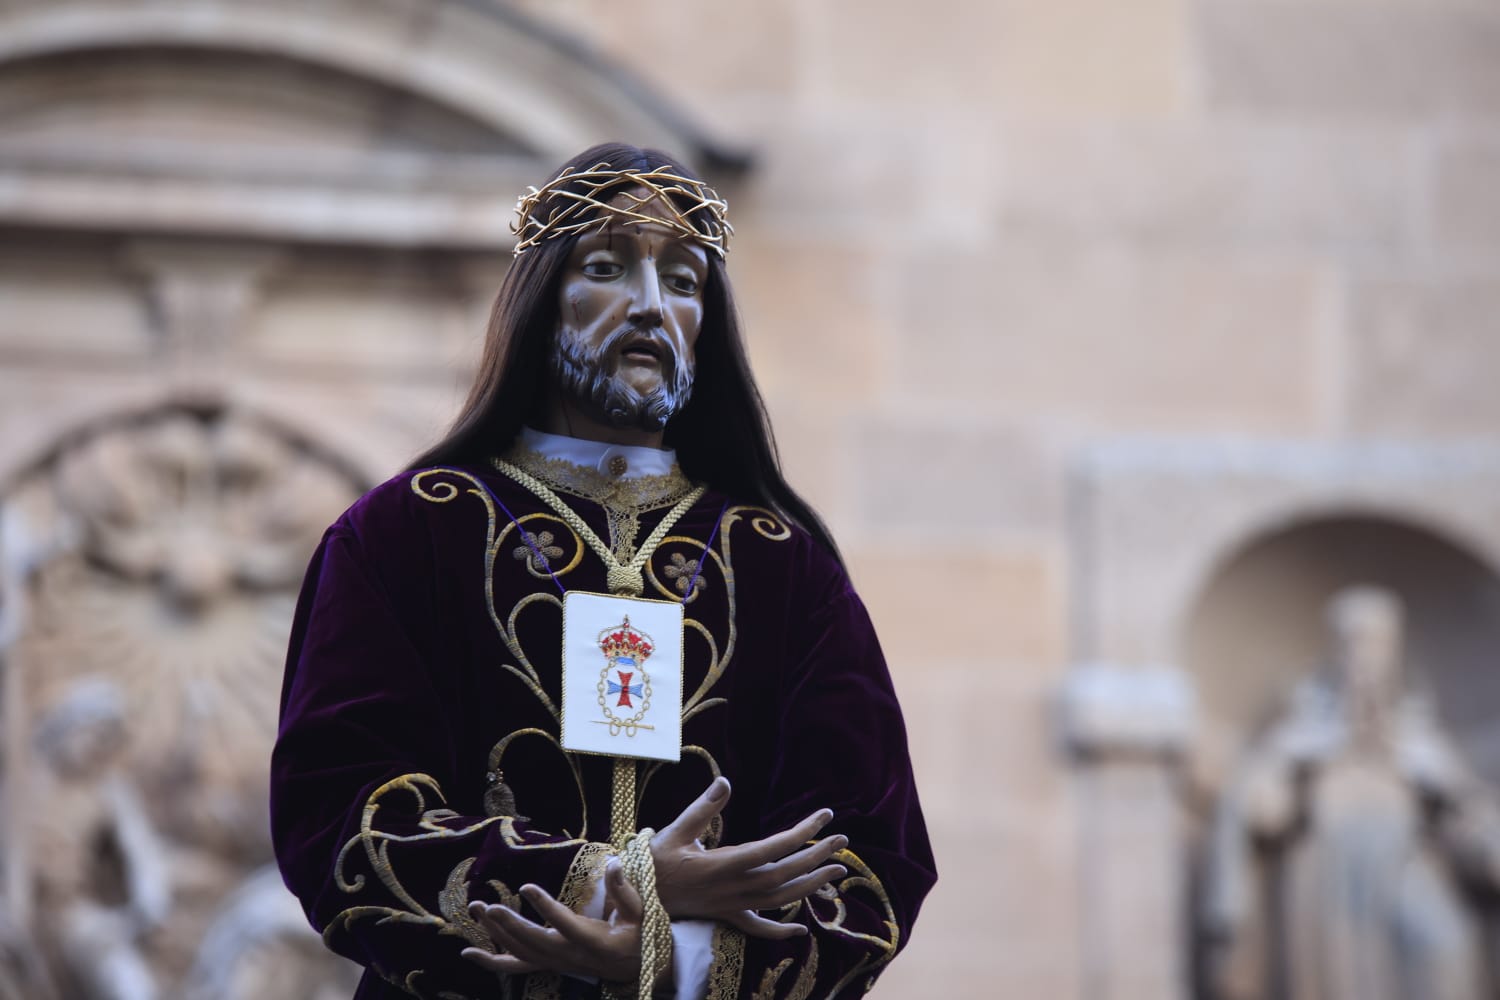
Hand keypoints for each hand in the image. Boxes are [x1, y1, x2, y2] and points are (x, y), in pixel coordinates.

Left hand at [461, 863, 643, 981]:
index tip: (527, 886)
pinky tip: (468, 954)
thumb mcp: (640, 913)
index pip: (564, 925)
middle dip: (509, 926)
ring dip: (496, 934)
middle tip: (489, 906)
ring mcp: (557, 963)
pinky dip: (491, 962)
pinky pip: (516, 966)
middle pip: (534, 943)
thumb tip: (614, 863)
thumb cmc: (639, 935)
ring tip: (478, 910)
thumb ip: (624, 891)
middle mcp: (570, 957)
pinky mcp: (548, 964)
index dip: (545, 907)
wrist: (636, 968)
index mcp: (593, 942)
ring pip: (521, 952)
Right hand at [651, 776, 847, 937]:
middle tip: (842, 840)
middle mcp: (734, 887)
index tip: (824, 817)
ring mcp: (732, 905)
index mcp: (724, 864)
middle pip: (785, 873)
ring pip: (780, 899)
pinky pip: (757, 927)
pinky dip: (779, 931)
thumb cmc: (655, 860)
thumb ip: (703, 808)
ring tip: (837, 871)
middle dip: (817, 856)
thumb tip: (726, 782)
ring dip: (811, 886)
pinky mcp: (727, 915)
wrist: (638, 896)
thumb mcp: (676, 829)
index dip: (802, 834)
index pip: (773, 848)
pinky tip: (801, 932)